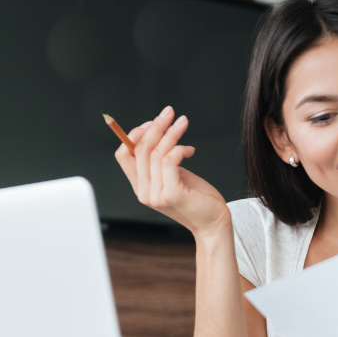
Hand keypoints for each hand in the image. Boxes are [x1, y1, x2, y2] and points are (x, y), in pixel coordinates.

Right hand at [114, 105, 229, 236]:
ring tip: (183, 122)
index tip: (152, 122)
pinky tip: (190, 150)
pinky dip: (180, 148)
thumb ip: (162, 163)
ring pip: (156, 152)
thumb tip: (159, 135)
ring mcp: (156, 194)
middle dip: (155, 126)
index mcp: (141, 187)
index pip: (123, 155)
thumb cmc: (198, 199)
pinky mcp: (172, 194)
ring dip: (171, 133)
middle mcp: (144, 192)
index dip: (133, 135)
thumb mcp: (175, 177)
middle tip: (169, 112)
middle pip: (140, 150)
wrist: (214, 224)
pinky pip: (169, 161)